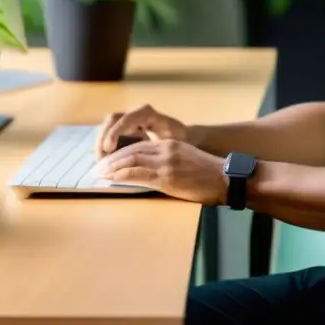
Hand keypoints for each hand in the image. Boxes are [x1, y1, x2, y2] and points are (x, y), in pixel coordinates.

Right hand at [95, 104, 188, 158]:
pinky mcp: (124, 128)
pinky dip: (105, 147)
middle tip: (101, 159)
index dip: (116, 131)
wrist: (183, 137)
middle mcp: (135, 113)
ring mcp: (128, 119)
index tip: (109, 148)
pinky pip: (109, 134)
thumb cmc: (180, 140)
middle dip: (103, 138)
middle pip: (113, 119)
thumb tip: (136, 157)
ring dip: (101, 143)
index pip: (128, 118)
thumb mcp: (172, 143)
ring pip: (108, 126)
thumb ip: (157, 147)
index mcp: (148, 114)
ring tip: (101, 162)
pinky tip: (105, 161)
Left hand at [98, 139, 228, 204]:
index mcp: (171, 145)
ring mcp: (166, 162)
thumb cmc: (209, 175)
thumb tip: (149, 173)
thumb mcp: (187, 162)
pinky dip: (121, 176)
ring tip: (100, 174)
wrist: (226, 179)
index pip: (139, 145)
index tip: (109, 161)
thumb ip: (168, 162)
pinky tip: (112, 179)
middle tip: (98, 168)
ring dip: (112, 167)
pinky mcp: (166, 176)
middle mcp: (166, 150)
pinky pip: (138, 173)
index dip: (121, 153)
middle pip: (131, 150)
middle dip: (112, 159)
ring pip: (131, 160)